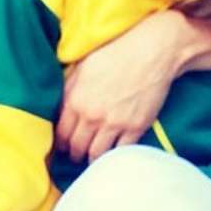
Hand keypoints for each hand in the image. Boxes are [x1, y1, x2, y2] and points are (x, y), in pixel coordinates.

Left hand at [56, 9, 191, 162]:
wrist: (152, 51)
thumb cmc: (116, 52)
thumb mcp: (82, 66)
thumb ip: (68, 89)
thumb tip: (59, 108)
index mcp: (75, 100)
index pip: (61, 134)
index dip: (61, 144)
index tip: (64, 146)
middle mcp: (92, 115)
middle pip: (77, 148)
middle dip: (75, 154)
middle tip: (78, 155)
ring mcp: (114, 123)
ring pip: (96, 155)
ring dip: (93, 159)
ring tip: (94, 157)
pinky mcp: (136, 127)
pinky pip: (121, 152)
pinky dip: (116, 155)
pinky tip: (114, 153)